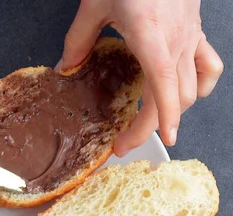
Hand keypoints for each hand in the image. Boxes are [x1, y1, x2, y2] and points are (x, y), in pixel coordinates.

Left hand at [57, 0, 223, 155]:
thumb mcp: (94, 5)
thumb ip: (78, 40)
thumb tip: (65, 68)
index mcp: (149, 35)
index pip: (163, 84)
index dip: (161, 116)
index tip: (155, 140)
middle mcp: (175, 40)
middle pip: (175, 96)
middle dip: (152, 126)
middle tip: (125, 143)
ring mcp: (190, 37)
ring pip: (193, 87)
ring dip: (173, 112)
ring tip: (150, 126)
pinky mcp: (196, 32)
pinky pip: (210, 66)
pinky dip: (201, 85)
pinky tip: (186, 94)